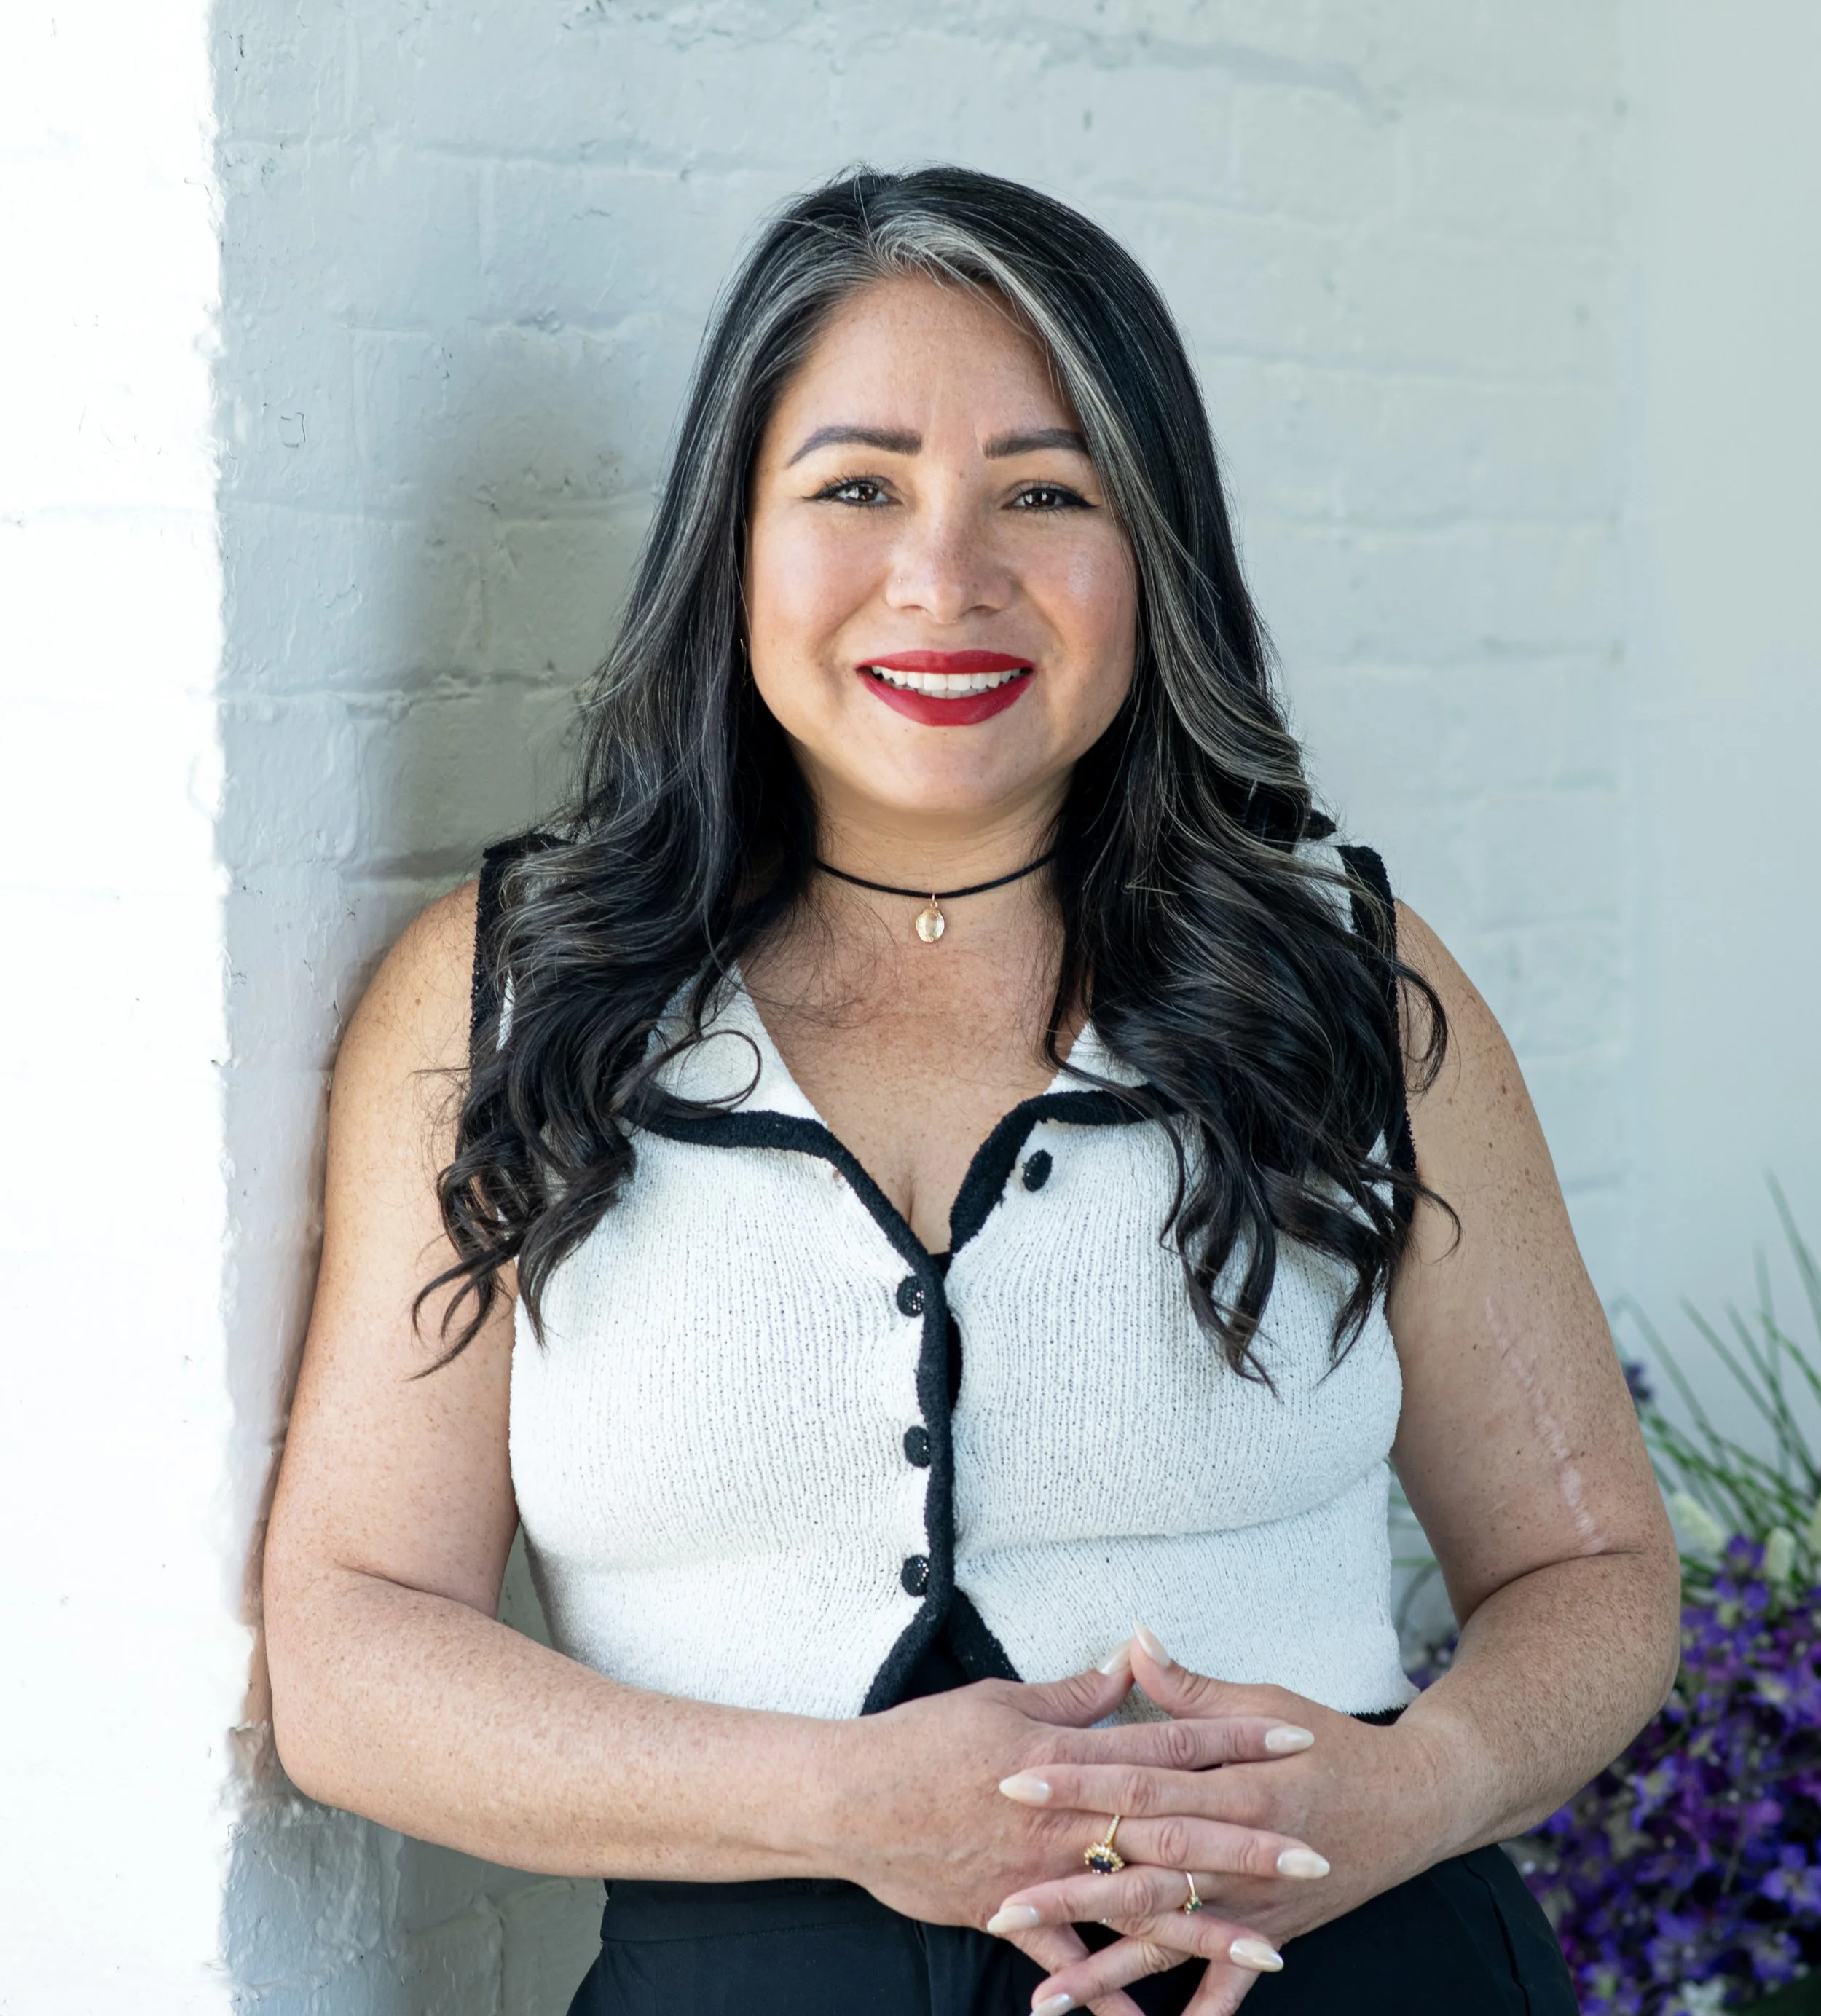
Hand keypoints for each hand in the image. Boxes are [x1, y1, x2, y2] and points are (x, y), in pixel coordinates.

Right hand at [832, 1646, 1324, 2013]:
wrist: (850, 1799)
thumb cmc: (921, 1740)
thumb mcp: (1000, 1700)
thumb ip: (1071, 1695)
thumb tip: (1125, 1666)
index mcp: (1072, 1757)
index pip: (1171, 1742)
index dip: (1235, 1738)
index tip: (1295, 1737)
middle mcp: (1069, 1819)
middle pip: (1174, 1828)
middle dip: (1248, 1841)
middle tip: (1316, 1851)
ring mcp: (1044, 1874)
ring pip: (1139, 1903)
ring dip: (1206, 1927)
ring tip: (1272, 1945)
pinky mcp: (1010, 1916)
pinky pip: (1069, 1962)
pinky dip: (1107, 1995)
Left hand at [990, 1628, 1453, 2013]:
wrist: (1417, 1800)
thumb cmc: (1336, 1741)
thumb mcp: (1266, 1702)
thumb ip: (1192, 1689)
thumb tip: (1133, 1640)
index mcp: (1235, 1784)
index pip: (1139, 1782)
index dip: (1076, 1784)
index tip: (1012, 1784)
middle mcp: (1241, 1852)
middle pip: (1142, 1870)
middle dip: (1070, 1891)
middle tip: (1003, 1906)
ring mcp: (1255, 1903)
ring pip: (1170, 1940)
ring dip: (1107, 1970)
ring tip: (1044, 1996)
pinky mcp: (1274, 1934)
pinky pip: (1229, 1985)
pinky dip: (1196, 2013)